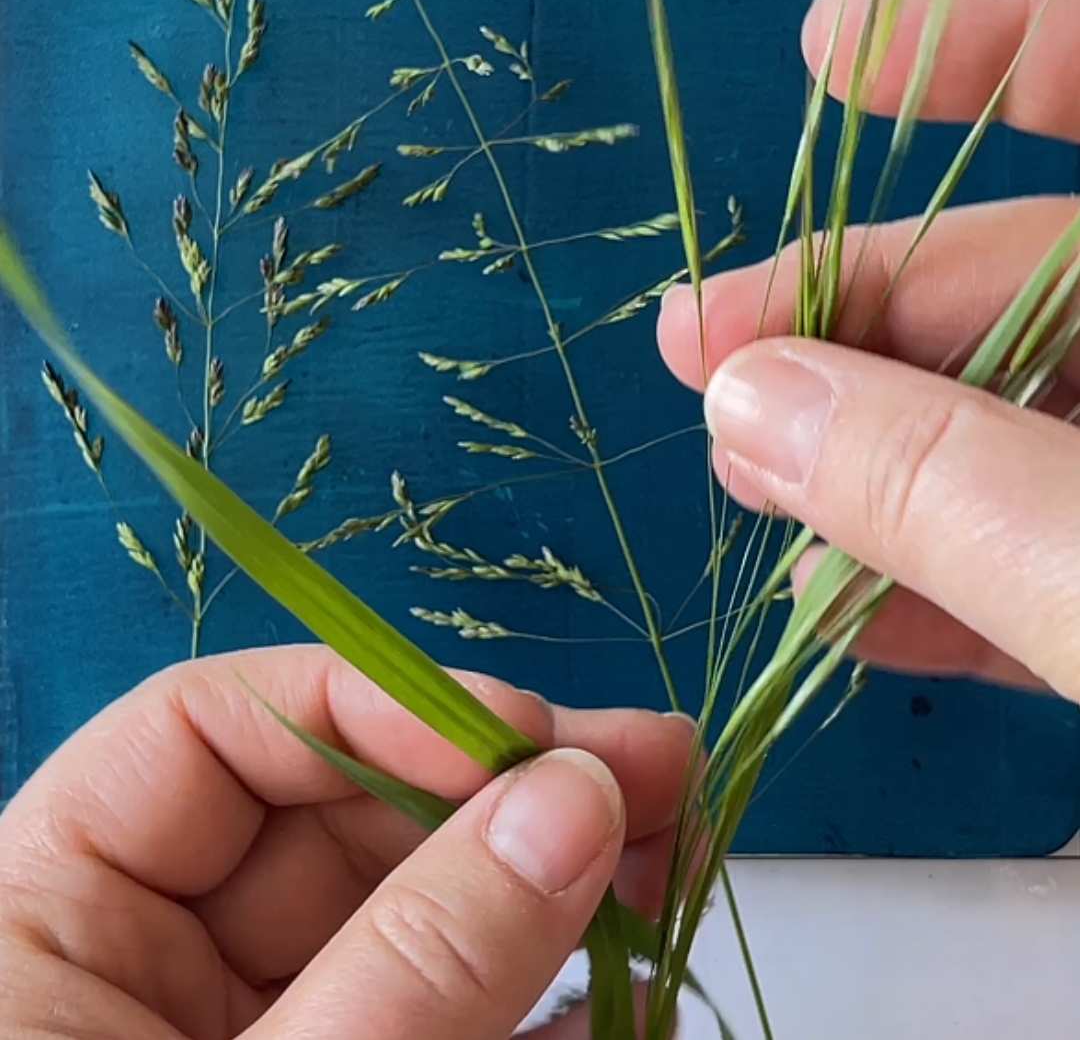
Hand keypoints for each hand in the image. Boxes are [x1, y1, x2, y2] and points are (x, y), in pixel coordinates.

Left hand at [0, 645, 690, 1037]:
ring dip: (549, 885)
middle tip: (657, 771)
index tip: (520, 735)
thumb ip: (411, 962)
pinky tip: (631, 987)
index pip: (204, 728)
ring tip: (677, 854)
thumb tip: (571, 803)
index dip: (370, 700)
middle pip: (340, 811)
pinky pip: (440, 1016)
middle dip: (506, 790)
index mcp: (50, 920)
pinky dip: (539, 1007)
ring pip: (411, 911)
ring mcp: (248, 1032)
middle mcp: (147, 962)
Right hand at [658, 0, 1079, 703]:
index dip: (987, 42)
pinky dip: (950, 582)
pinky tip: (844, 608)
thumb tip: (750, 395)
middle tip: (707, 370)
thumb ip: (948, 483)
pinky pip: (1055, 559)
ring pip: (1025, 434)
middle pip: (1029, 285)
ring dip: (877, 468)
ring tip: (752, 496)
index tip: (826, 47)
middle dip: (857, 323)